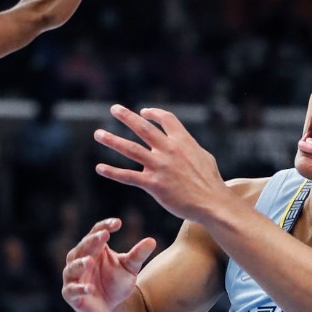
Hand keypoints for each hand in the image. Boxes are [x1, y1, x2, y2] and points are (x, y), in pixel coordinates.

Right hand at [61, 217, 155, 311]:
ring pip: (73, 268)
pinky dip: (79, 289)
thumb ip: (138, 255)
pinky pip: (72, 291)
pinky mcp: (71, 295)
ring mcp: (73, 277)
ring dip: (80, 264)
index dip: (105, 226)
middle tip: (104, 235)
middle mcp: (79, 259)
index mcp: (94, 249)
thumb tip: (152, 240)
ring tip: (89, 261)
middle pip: (84, 247)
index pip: (96, 232)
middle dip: (93, 241)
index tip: (118, 223)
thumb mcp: (130, 268)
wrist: (109, 307)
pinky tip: (89, 288)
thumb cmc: (116, 282)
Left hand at [94, 104, 231, 222]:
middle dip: (127, 116)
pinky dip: (113, 172)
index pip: (166, 119)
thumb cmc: (211, 182)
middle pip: (143, 128)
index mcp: (183, 142)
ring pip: (131, 149)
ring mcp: (160, 167)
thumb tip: (184, 144)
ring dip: (112, 140)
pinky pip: (128, 176)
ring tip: (98, 134)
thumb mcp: (204, 157)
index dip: (153, 114)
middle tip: (114, 108)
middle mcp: (169, 150)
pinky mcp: (154, 184)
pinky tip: (100, 168)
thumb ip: (190, 148)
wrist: (212, 203)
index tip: (143, 112)